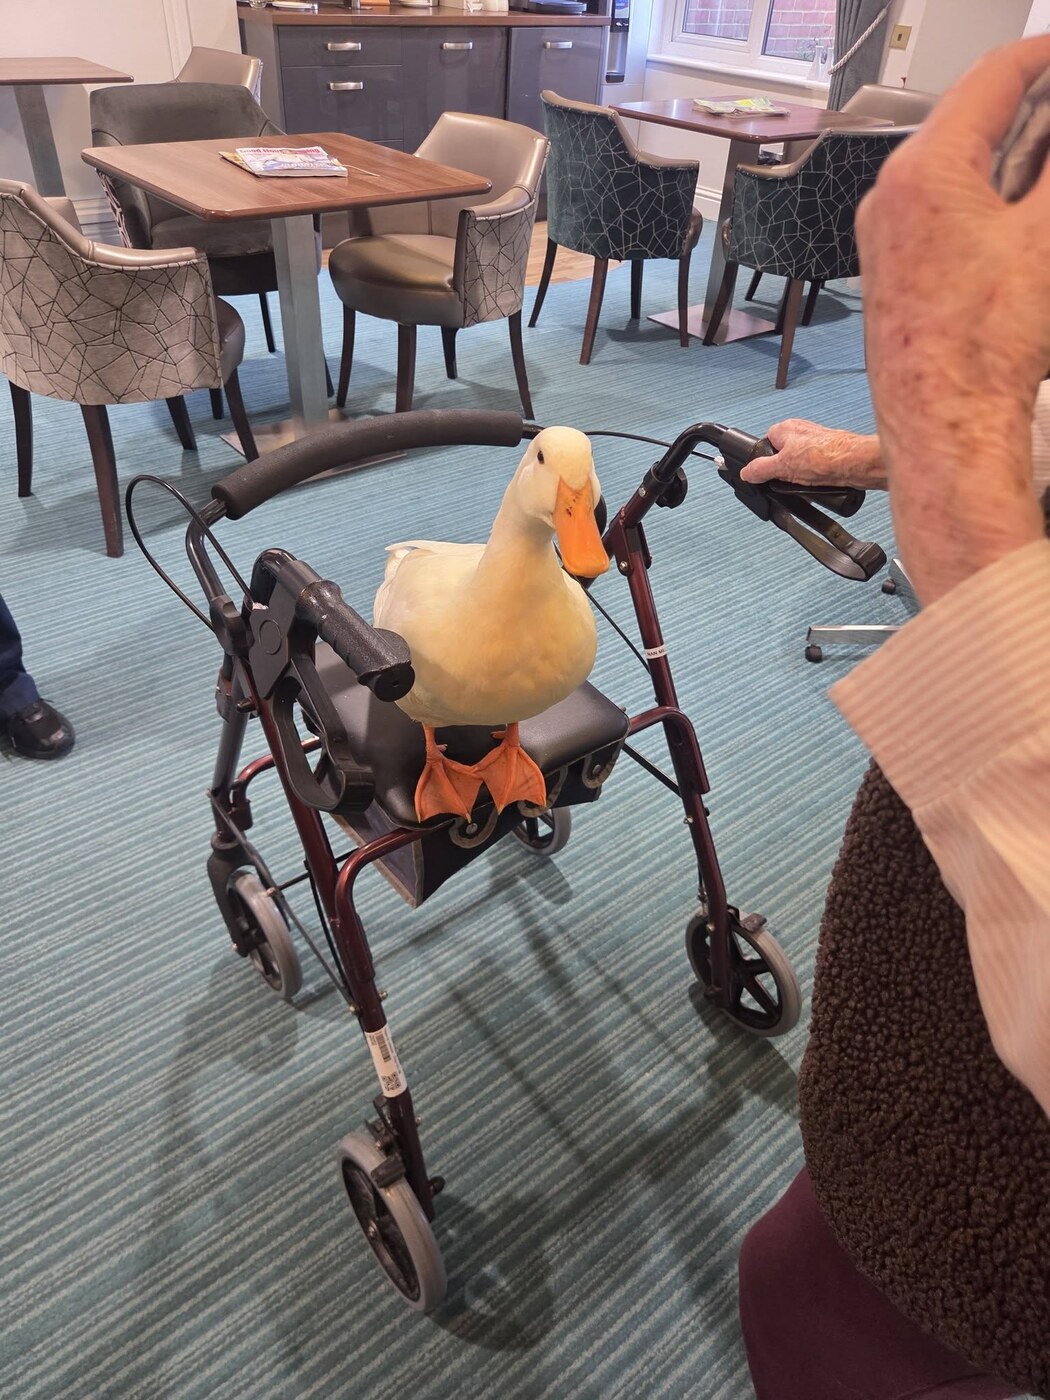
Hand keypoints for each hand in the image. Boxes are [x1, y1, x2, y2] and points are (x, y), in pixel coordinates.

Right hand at [739, 419, 885, 488]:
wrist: (854, 463)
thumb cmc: (824, 456)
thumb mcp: (782, 466)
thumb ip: (760, 469)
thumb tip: (746, 472)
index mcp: (785, 429)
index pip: (765, 444)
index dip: (765, 461)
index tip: (765, 473)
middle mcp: (801, 432)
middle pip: (782, 457)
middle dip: (784, 472)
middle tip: (787, 481)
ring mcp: (815, 443)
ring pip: (799, 465)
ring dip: (800, 478)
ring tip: (806, 483)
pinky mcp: (828, 454)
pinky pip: (813, 470)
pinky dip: (814, 479)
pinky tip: (817, 484)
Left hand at [857, 37, 1049, 605]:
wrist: (944, 422)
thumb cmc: (985, 345)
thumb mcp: (1049, 235)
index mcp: (924, 170)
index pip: (995, 76)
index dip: (1047, 61)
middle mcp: (888, 194)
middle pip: (969, 116)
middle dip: (1030, 109)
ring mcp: (881, 232)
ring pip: (952, 162)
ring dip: (1006, 152)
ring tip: (1044, 169)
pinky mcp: (886, 265)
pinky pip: (935, 206)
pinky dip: (979, 193)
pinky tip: (1015, 213)